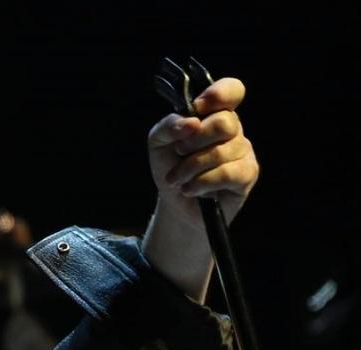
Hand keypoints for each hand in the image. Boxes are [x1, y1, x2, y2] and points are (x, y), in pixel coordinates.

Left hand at [147, 76, 258, 227]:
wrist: (175, 203)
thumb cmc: (170, 166)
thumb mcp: (158, 143)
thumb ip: (168, 126)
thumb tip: (189, 123)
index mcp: (213, 114)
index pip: (232, 90)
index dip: (219, 93)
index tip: (197, 108)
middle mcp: (233, 129)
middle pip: (224, 122)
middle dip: (193, 141)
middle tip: (179, 152)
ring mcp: (243, 151)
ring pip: (220, 151)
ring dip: (189, 168)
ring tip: (177, 179)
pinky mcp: (247, 174)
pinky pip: (226, 173)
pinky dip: (201, 183)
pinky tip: (190, 189)